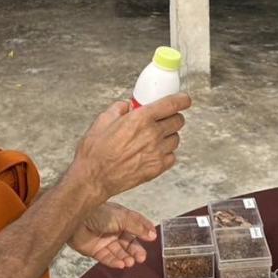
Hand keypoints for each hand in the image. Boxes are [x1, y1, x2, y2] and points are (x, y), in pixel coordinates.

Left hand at [69, 202, 155, 268]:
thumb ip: (138, 227)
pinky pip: (107, 258)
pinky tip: (121, 265)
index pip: (136, 225)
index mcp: (120, 218)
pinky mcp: (95, 250)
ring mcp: (104, 240)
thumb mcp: (122, 218)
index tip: (153, 238)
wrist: (76, 220)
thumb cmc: (99, 214)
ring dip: (126, 258)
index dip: (145, 231)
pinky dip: (114, 262)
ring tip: (131, 262)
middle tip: (142, 258)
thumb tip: (152, 234)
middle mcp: (113, 229)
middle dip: (135, 250)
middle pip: (128, 242)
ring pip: (118, 252)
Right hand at [73, 93, 190, 200]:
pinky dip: (166, 153)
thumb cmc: (95, 151)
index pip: (172, 104)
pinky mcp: (157, 168)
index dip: (182, 100)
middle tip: (163, 119)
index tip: (184, 100)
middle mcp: (152, 134)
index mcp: (140, 119)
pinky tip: (153, 152)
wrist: (93, 178)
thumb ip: (119, 108)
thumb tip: (128, 105)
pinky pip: (172, 156)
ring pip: (176, 139)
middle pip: (178, 121)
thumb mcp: (103, 120)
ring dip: (169, 135)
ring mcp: (157, 152)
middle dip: (172, 117)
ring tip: (154, 137)